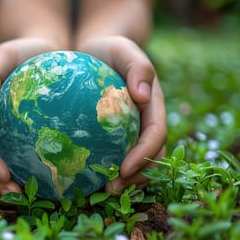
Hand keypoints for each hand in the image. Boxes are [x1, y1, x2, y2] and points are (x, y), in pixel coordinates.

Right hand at [0, 38, 61, 196]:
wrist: (47, 55)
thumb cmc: (26, 53)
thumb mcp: (7, 53)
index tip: (4, 174)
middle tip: (17, 196)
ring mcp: (3, 142)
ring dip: (7, 191)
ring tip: (33, 200)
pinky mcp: (22, 147)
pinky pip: (24, 168)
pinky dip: (31, 182)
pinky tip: (54, 189)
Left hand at [77, 35, 166, 193]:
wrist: (94, 51)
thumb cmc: (109, 48)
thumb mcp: (123, 48)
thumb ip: (138, 66)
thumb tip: (142, 95)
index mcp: (154, 105)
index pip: (156, 135)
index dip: (145, 155)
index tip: (124, 169)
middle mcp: (146, 122)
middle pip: (151, 156)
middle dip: (136, 177)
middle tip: (111, 189)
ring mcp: (131, 131)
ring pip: (135, 162)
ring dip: (123, 180)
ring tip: (101, 191)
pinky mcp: (113, 137)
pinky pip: (111, 157)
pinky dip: (103, 170)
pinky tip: (83, 180)